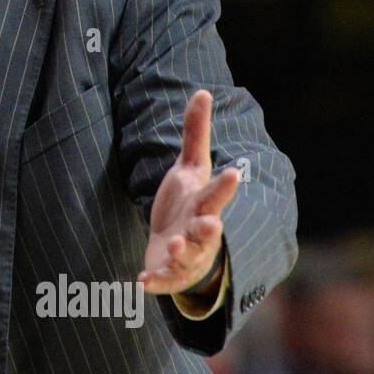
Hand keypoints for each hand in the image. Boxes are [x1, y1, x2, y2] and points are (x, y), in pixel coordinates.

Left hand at [138, 90, 238, 295]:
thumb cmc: (188, 202)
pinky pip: (162, 279)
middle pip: (209, 229)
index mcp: (205, 203)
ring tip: (173, 245)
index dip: (225, 185)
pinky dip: (154, 282)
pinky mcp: (168, 273)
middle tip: (211, 223)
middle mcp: (201, 231)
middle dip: (210, 226)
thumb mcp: (189, 167)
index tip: (234, 173)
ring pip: (187, 256)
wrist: (178, 246)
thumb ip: (195, 133)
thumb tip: (202, 91)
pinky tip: (140, 282)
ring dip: (181, 252)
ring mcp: (187, 255)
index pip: (218, 193)